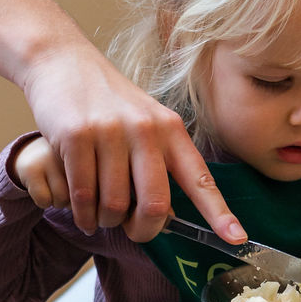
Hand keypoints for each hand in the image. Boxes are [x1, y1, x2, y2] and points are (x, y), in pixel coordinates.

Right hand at [20, 43, 246, 245]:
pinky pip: (83, 196)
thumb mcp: (144, 122)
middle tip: (132, 231)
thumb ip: (158, 162)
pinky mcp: (76, 136)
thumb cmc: (107, 101)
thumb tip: (166, 217)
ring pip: (114, 206)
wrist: (63, 62)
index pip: (200, 178)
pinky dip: (81, 214)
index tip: (237, 239)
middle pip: (155, 205)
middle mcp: (146, 129)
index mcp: (171, 128)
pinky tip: (80, 212)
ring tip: (98, 215)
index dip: (219, 213)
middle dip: (143, 231)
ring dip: (104, 222)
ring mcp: (111, 132)